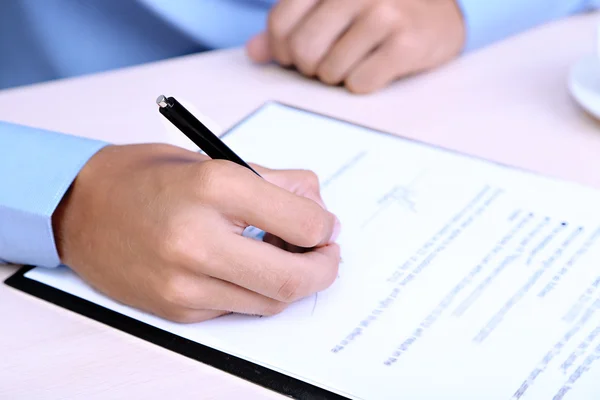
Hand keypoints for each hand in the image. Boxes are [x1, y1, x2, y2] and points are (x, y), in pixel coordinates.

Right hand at [52, 144, 340, 322]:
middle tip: (326, 254)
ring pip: (269, 302)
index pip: (302, 222)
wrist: (78, 209)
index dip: (325, 226)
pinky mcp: (177, 309)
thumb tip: (318, 206)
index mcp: (213, 188)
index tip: (326, 224)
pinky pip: (238, 308)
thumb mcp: (214, 161)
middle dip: (323, 269)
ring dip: (291, 282)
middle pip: (291, 279)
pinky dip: (255, 291)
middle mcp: (197, 240)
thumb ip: (274, 182)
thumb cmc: (145, 177)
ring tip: (285, 256)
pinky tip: (245, 266)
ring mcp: (184, 283)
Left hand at [247, 0, 464, 93]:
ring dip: (338, 76)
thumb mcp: (330, 7)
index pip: (280, 24)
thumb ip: (290, 25)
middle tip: (328, 62)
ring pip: (330, 71)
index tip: (298, 55)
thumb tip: (254, 53)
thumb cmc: (377, 11)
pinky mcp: (405, 42)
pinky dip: (363, 84)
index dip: (283, 50)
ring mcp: (383, 12)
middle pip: (303, 50)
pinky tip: (377, 67)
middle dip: (311, 67)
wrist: (439, 15)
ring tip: (356, 60)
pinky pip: (359, 83)